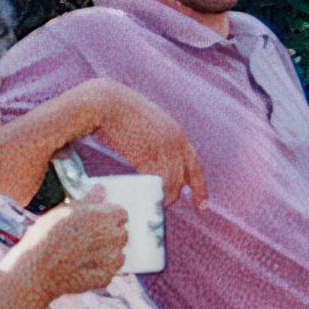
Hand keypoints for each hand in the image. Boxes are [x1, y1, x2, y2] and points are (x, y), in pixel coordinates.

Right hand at [10, 198, 134, 298]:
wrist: (36, 270)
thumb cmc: (45, 236)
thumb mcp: (63, 211)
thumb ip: (88, 201)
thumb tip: (101, 189)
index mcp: (103, 216)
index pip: (121, 213)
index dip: (109, 217)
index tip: (98, 222)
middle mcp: (112, 236)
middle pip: (121, 233)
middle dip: (109, 235)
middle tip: (88, 239)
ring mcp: (110, 258)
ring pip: (118, 253)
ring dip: (107, 253)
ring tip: (83, 255)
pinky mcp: (105, 277)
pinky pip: (110, 270)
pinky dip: (100, 270)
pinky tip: (83, 268)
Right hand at [74, 84, 203, 205]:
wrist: (107, 103)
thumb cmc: (119, 114)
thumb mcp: (147, 125)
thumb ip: (155, 142)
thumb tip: (151, 162)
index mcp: (177, 134)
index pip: (194, 166)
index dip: (199, 187)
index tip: (201, 205)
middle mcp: (176, 142)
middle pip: (183, 179)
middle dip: (174, 194)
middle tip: (163, 204)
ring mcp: (164, 149)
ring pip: (171, 183)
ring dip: (163, 197)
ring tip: (151, 203)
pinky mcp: (148, 154)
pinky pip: (157, 181)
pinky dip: (153, 192)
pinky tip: (146, 197)